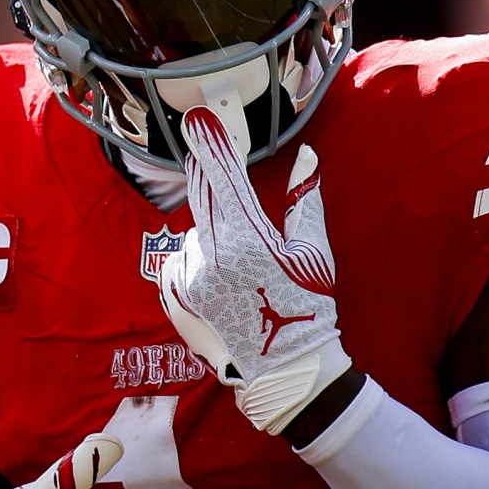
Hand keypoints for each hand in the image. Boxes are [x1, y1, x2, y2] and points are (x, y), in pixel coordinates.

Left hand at [155, 108, 352, 439]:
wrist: (284, 369)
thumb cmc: (307, 308)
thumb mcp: (314, 255)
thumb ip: (304, 202)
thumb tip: (306, 157)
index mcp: (249, 243)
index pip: (226, 182)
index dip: (213, 147)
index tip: (201, 119)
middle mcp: (212, 257)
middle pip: (203, 199)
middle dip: (210, 177)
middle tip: (212, 157)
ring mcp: (189, 277)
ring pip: (197, 233)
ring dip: (215, 237)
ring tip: (244, 271)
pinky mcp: (174, 294)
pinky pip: (184, 259)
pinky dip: (201, 262)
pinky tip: (226, 286)